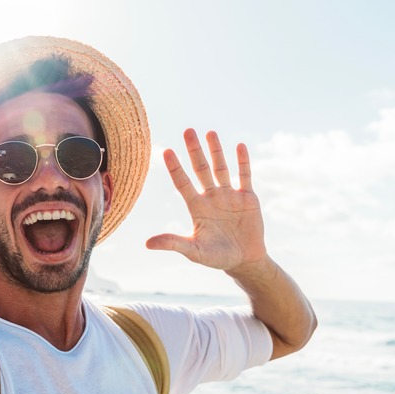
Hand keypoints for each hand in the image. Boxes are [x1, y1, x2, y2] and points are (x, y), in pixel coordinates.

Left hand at [146, 129, 266, 272]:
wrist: (244, 261)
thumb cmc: (217, 257)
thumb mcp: (194, 251)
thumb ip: (173, 243)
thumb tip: (147, 243)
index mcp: (196, 207)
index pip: (182, 183)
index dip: (175, 168)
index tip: (166, 151)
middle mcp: (211, 197)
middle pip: (200, 169)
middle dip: (194, 151)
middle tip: (188, 131)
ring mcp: (229, 195)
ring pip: (221, 168)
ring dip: (216, 151)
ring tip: (210, 133)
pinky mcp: (247, 198)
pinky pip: (244, 176)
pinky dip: (242, 162)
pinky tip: (239, 146)